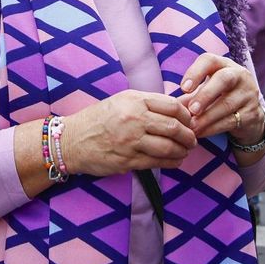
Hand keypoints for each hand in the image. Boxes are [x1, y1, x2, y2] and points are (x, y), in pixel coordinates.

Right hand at [60, 90, 196, 176]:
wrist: (72, 140)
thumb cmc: (98, 119)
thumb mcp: (122, 101)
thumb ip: (147, 104)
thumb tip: (177, 109)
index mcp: (134, 101)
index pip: (172, 106)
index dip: (186, 115)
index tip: (189, 121)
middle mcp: (134, 118)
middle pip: (174, 127)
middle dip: (189, 135)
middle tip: (192, 139)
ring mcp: (131, 140)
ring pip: (169, 146)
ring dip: (183, 150)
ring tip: (185, 151)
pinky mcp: (128, 160)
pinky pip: (158, 162)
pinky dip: (172, 162)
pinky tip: (176, 161)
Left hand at [177, 53, 264, 143]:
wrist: (249, 117)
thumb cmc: (220, 98)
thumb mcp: (205, 91)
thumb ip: (189, 96)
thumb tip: (170, 105)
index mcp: (224, 65)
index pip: (210, 60)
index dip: (195, 72)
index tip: (183, 88)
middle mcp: (239, 75)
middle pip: (224, 79)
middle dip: (206, 94)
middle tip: (191, 109)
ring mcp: (248, 94)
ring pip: (227, 104)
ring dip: (207, 117)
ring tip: (192, 127)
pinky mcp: (252, 113)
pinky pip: (231, 120)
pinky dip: (213, 128)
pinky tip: (201, 133)